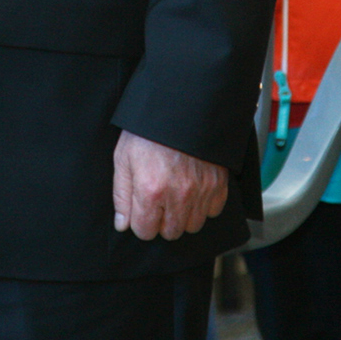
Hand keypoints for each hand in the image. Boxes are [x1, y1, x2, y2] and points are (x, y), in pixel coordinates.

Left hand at [112, 130, 227, 240]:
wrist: (178, 107)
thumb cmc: (147, 131)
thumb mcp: (123, 159)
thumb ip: (122, 196)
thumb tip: (123, 224)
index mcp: (150, 190)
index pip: (145, 231)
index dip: (140, 222)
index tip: (141, 210)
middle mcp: (178, 195)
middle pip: (170, 232)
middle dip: (161, 221)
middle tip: (158, 200)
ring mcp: (201, 190)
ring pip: (193, 225)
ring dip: (183, 215)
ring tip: (175, 194)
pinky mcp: (218, 183)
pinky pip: (213, 211)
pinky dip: (204, 205)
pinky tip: (193, 189)